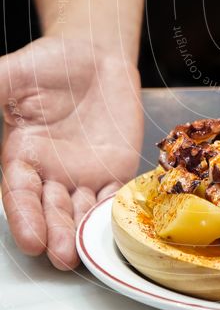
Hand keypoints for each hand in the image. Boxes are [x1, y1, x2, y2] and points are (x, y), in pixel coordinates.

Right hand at [0, 36, 142, 268]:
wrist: (96, 52)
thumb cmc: (51, 62)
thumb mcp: (15, 74)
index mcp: (23, 154)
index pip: (20, 194)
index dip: (25, 218)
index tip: (31, 240)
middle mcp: (51, 171)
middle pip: (51, 210)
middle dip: (55, 234)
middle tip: (60, 257)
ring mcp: (84, 173)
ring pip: (81, 210)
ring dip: (80, 233)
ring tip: (82, 254)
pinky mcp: (115, 168)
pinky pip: (115, 194)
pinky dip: (114, 212)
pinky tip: (115, 227)